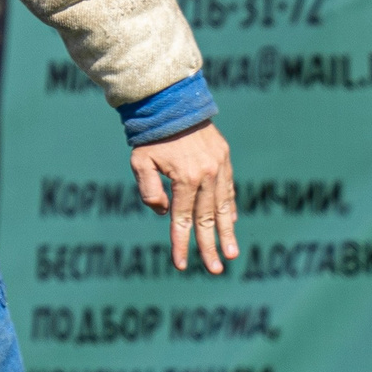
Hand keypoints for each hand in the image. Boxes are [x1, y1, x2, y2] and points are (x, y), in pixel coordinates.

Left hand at [132, 122, 238, 273]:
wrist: (172, 102)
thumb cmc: (150, 136)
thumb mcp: (140, 163)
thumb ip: (149, 190)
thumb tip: (165, 212)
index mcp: (185, 179)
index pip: (181, 220)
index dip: (180, 244)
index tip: (180, 265)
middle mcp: (207, 176)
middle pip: (207, 219)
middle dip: (209, 247)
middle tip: (215, 269)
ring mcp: (219, 167)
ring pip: (224, 207)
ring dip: (228, 232)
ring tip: (231, 254)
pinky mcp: (224, 158)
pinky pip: (229, 189)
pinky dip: (230, 207)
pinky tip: (232, 223)